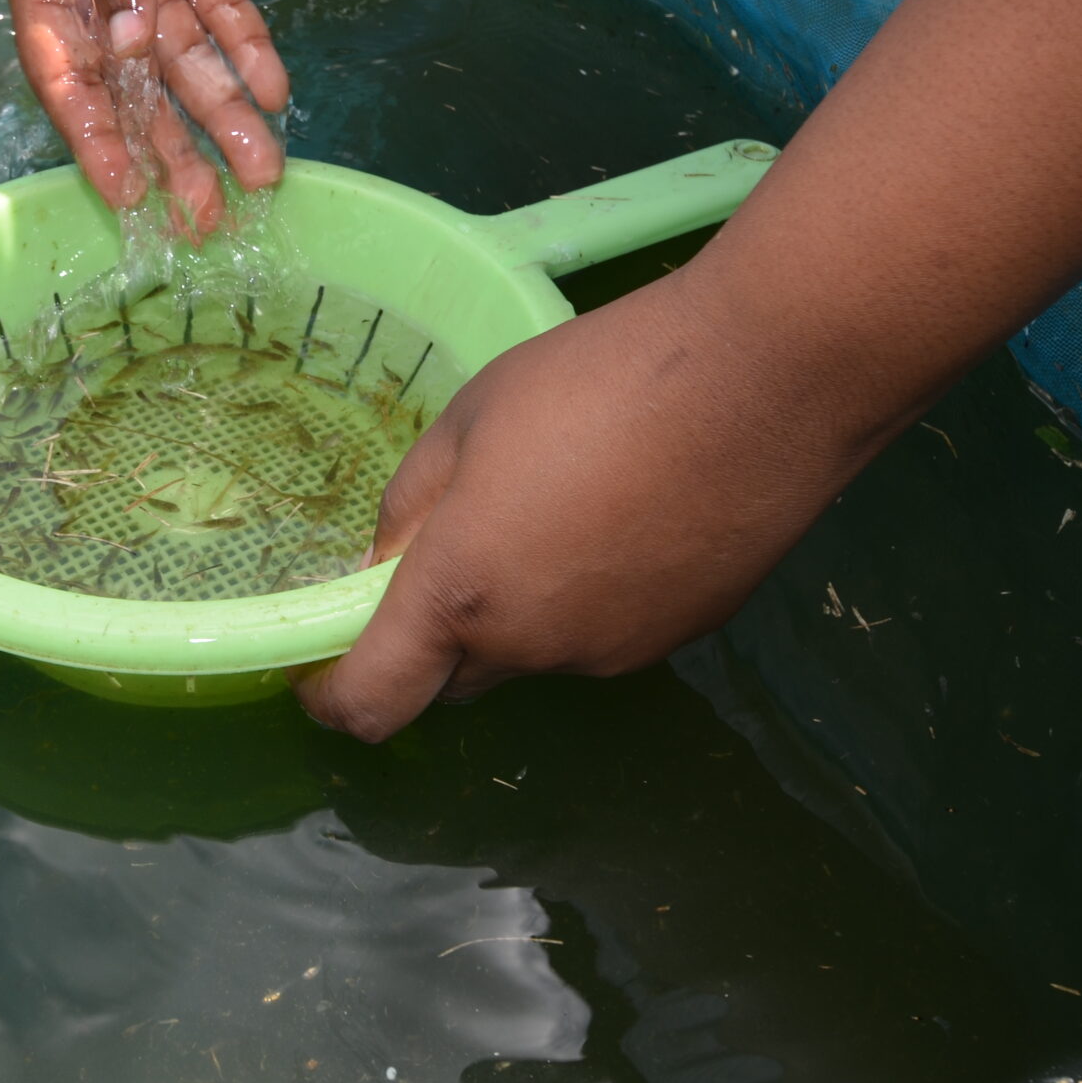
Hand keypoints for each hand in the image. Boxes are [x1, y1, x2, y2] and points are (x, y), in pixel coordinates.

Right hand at [0, 0, 288, 229]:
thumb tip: (132, 45)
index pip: (66, 74)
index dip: (95, 136)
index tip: (127, 194)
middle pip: (135, 87)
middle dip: (171, 151)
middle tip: (208, 217)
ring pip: (187, 62)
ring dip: (221, 116)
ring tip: (262, 174)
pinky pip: (224, 13)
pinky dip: (249, 51)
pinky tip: (276, 95)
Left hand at [290, 271, 868, 741]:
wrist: (765, 381)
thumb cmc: (598, 379)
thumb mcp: (470, 418)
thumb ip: (411, 506)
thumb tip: (382, 565)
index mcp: (462, 592)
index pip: (373, 703)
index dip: (331, 700)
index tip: (316, 669)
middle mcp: (533, 647)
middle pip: (452, 680)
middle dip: (430, 640)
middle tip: (446, 549)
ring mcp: (613, 653)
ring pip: (531, 653)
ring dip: (516, 610)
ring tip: (556, 503)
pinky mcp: (678, 640)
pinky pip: (600, 634)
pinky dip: (586, 597)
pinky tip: (621, 515)